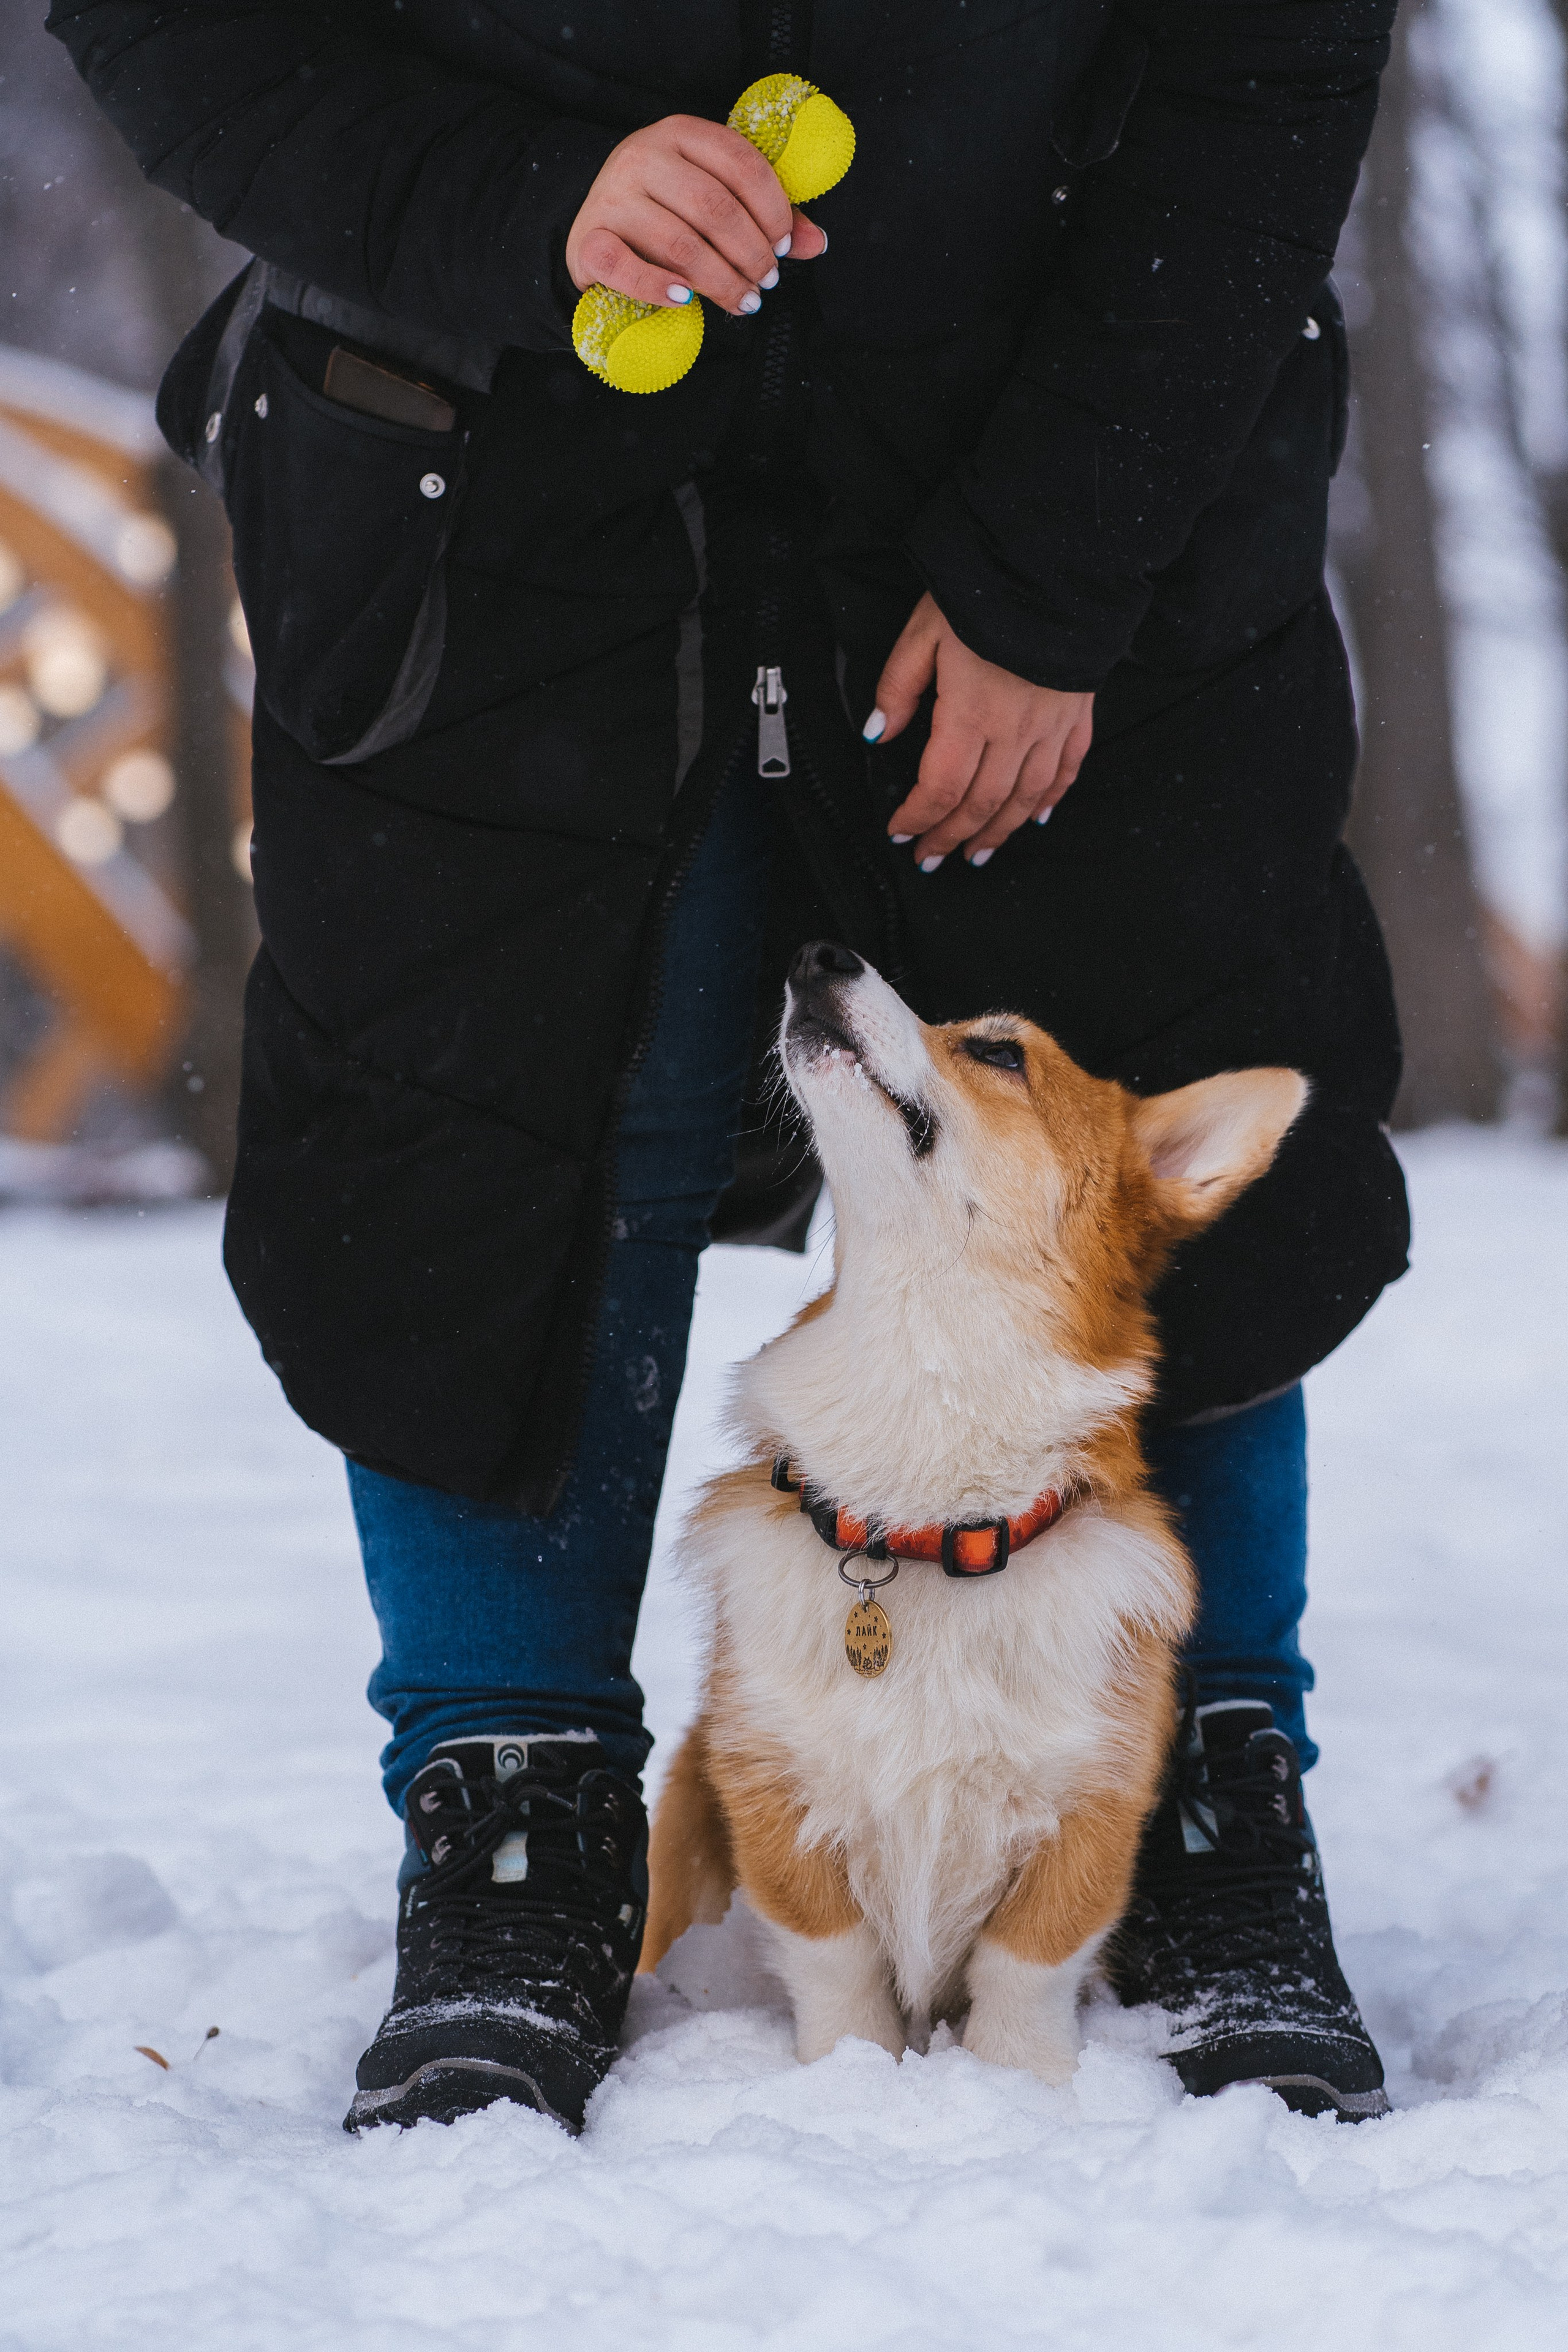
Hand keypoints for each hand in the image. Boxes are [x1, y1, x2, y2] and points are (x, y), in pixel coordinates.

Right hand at [566, 116, 827, 317]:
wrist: (595, 232)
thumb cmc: (665, 215)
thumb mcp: (712, 201)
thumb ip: (763, 217)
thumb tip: (816, 243)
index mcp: (681, 133)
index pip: (740, 162)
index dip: (772, 208)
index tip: (783, 246)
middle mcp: (643, 155)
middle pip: (714, 207)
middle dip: (750, 252)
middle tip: (766, 282)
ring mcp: (611, 196)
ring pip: (680, 244)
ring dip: (721, 281)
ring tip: (743, 301)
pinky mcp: (589, 239)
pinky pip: (625, 267)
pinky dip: (658, 289)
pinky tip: (686, 301)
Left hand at [867, 594, 1093, 867]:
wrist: (1053, 564)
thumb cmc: (981, 594)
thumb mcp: (921, 634)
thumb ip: (897, 689)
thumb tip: (878, 735)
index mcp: (970, 715)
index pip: (940, 788)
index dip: (918, 817)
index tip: (900, 831)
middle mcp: (1014, 731)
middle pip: (980, 803)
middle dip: (952, 836)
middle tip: (931, 858)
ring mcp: (1050, 726)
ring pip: (1024, 798)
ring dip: (998, 832)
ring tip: (976, 854)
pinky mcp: (1077, 714)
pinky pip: (1066, 770)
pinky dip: (1050, 800)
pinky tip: (1035, 818)